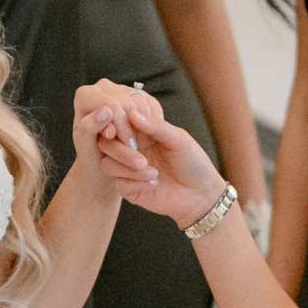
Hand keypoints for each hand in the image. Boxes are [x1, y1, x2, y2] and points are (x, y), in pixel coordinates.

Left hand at [69, 79, 150, 191]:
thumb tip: (106, 112)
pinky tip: (143, 138)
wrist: (104, 160)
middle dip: (132, 128)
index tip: (124, 144)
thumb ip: (89, 128)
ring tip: (135, 145)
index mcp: (85, 96)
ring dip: (143, 128)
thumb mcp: (87, 148)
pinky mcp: (139, 94)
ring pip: (142, 104)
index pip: (110, 104)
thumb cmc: (92, 155)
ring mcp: (122, 88)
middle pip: (127, 103)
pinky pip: (153, 106)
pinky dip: (153, 125)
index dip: (121, 125)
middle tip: (131, 148)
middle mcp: (103, 87)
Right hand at [92, 88, 226, 225]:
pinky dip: (135, 183)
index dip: (116, 124)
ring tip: (154, 173)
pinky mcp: (129, 189)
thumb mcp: (178, 139)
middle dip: (120, 151)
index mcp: (141, 133)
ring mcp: (128, 170)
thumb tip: (132, 113)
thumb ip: (156, 126)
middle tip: (142, 160)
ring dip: (128, 168)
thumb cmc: (193, 162)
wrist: (201, 193)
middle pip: (106, 144)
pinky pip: (119, 184)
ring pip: (107, 164)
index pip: (118, 123)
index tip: (125, 131)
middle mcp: (131, 149)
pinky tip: (154, 184)